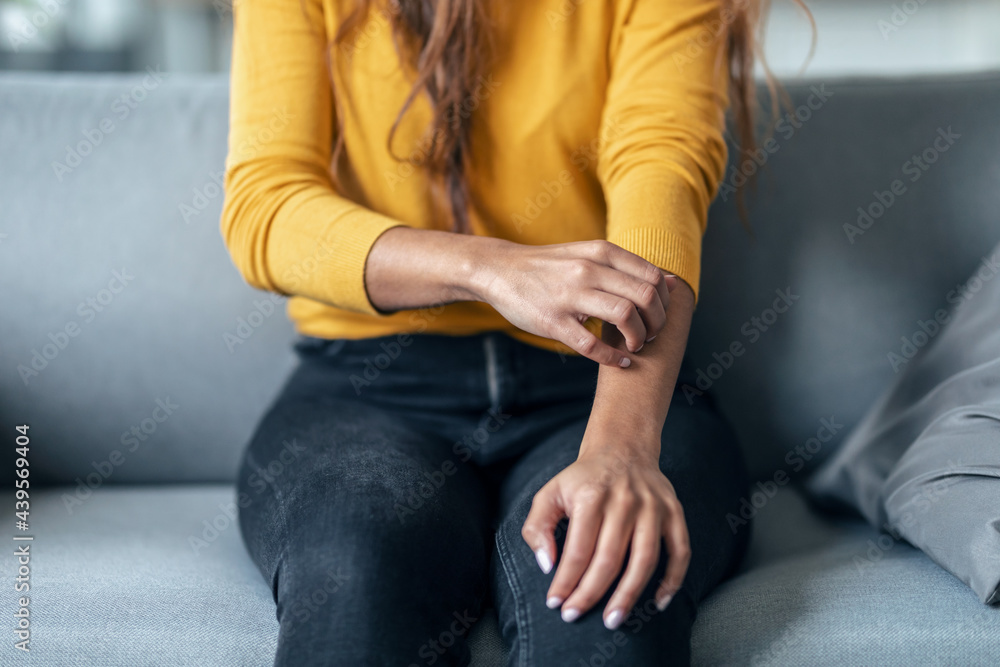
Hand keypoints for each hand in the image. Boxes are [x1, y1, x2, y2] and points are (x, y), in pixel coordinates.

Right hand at [471, 239, 677, 366]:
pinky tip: (620, 361)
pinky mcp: (554, 322)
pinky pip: (592, 345)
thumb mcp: (588, 254)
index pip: (653, 277)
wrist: (501, 270)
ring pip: (625, 317)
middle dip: (656, 322)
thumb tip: (669, 281)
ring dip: (639, 338)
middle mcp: (589, 270)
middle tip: (650, 335)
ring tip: (635, 345)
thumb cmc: (550, 266)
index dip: (664, 302)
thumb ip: (626, 267)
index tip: (657, 316)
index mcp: (601, 253)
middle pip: (645, 297)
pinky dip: (614, 358)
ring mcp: (570, 296)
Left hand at [520, 428, 689, 629]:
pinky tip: (659, 602)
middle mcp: (624, 501)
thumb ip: (538, 527)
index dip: (566, 581)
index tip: (556, 604)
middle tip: (576, 616)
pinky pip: (680, 551)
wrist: (622, 449)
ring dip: (629, 595)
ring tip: (613, 619)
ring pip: (644, 560)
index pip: (577, 550)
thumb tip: (546, 564)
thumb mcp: (550, 492)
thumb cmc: (583, 479)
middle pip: (609, 559)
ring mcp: (653, 507)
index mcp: (591, 496)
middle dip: (591, 594)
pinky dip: (673, 579)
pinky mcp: (674, 512)